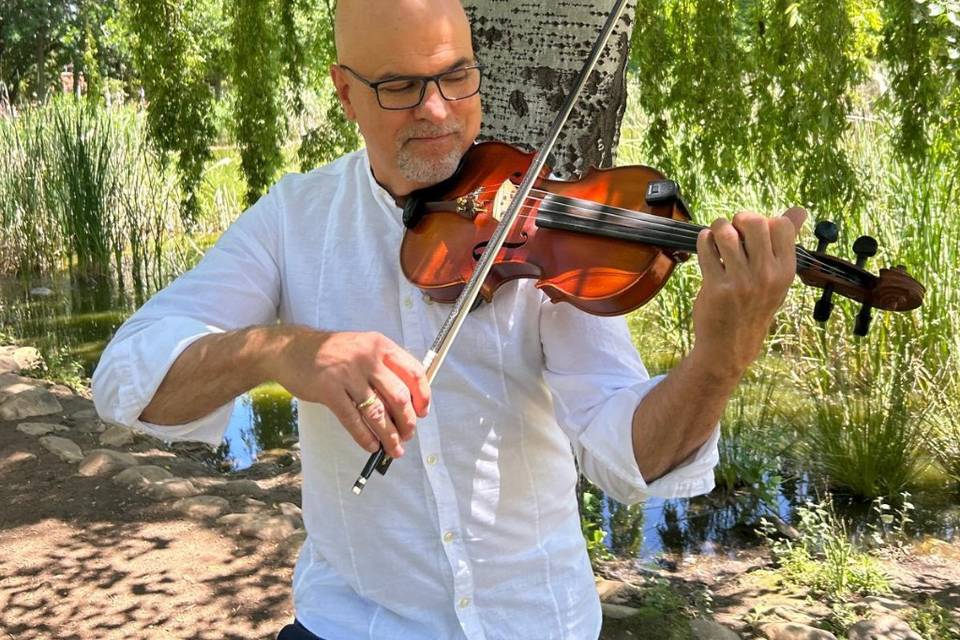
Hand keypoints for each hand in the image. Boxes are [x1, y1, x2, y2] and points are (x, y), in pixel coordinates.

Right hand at [266, 328, 429, 457]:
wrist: (291, 349)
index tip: (423, 412)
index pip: (413, 372)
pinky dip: (365, 437)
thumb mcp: (362, 347)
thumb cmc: (330, 352)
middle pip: (399, 397)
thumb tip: (405, 402)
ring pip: (378, 412)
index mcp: (380, 345)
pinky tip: (371, 446)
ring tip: (394, 448)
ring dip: (389, 435)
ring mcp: (348, 374)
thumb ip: (383, 367)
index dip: (423, 396)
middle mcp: (367, 358)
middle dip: (407, 422)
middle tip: (408, 435)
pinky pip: (353, 420)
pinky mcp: (329, 391)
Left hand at [691, 207, 806, 379]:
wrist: (730, 346)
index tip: (753, 233)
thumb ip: (786, 242)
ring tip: (717, 238)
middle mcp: (766, 276)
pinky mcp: (716, 287)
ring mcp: (741, 282)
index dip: (764, 220)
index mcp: (786, 271)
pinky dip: (704, 240)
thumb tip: (800, 210)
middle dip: (739, 220)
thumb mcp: (777, 278)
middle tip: (733, 231)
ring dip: (718, 228)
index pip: (781, 225)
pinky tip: (707, 247)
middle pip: (754, 222)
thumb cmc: (754, 305)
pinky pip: (707, 247)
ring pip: (726, 232)